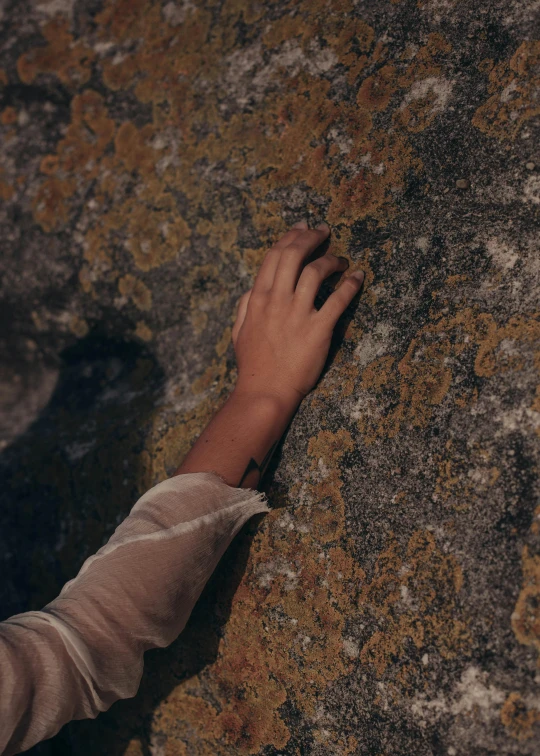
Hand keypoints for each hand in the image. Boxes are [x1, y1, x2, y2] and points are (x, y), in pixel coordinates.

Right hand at [231, 221, 363, 409]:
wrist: (265, 391)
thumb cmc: (253, 364)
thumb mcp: (239, 330)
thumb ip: (245, 306)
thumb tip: (252, 289)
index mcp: (258, 298)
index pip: (274, 256)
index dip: (290, 237)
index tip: (302, 228)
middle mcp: (277, 300)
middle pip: (294, 256)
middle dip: (310, 238)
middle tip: (324, 231)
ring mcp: (297, 314)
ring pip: (315, 272)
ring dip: (331, 260)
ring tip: (341, 259)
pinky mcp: (318, 330)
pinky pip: (338, 301)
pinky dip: (350, 285)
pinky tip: (358, 277)